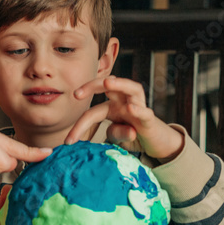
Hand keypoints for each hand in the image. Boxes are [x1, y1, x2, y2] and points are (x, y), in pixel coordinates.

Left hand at [64, 76, 183, 160]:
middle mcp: (125, 101)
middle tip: (76, 94)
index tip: (67, 142)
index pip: (92, 111)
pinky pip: (145, 112)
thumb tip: (102, 136)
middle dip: (93, 85)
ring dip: (120, 84)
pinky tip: (131, 108)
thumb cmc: (133, 134)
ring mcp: (139, 108)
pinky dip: (139, 109)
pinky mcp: (150, 120)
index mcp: (112, 105)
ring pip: (131, 88)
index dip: (79, 125)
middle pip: (109, 85)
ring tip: (107, 83)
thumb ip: (110, 133)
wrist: (155, 141)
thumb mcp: (116, 136)